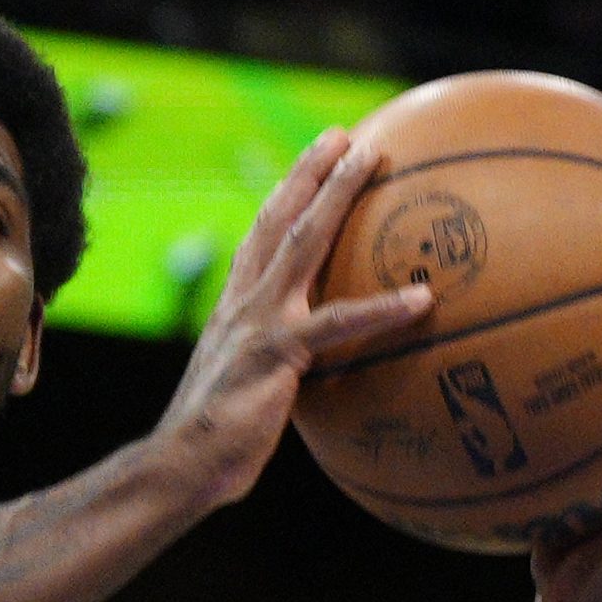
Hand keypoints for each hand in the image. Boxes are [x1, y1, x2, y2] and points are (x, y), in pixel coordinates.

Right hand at [152, 129, 436, 510]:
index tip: (313, 165)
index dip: (287, 198)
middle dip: (310, 171)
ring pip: (303, 241)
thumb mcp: (247, 395)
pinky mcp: (277, 352)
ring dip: (338, 194)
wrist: (179, 466)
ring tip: (374, 159)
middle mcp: (244, 302)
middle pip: (279, 219)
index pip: (261, 239)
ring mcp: (259, 321)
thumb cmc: (214, 447)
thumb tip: (311, 384)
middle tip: (345, 136)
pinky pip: (338, 323)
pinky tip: (422, 297)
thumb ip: (277, 373)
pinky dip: (380, 308)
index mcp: (235, 308)